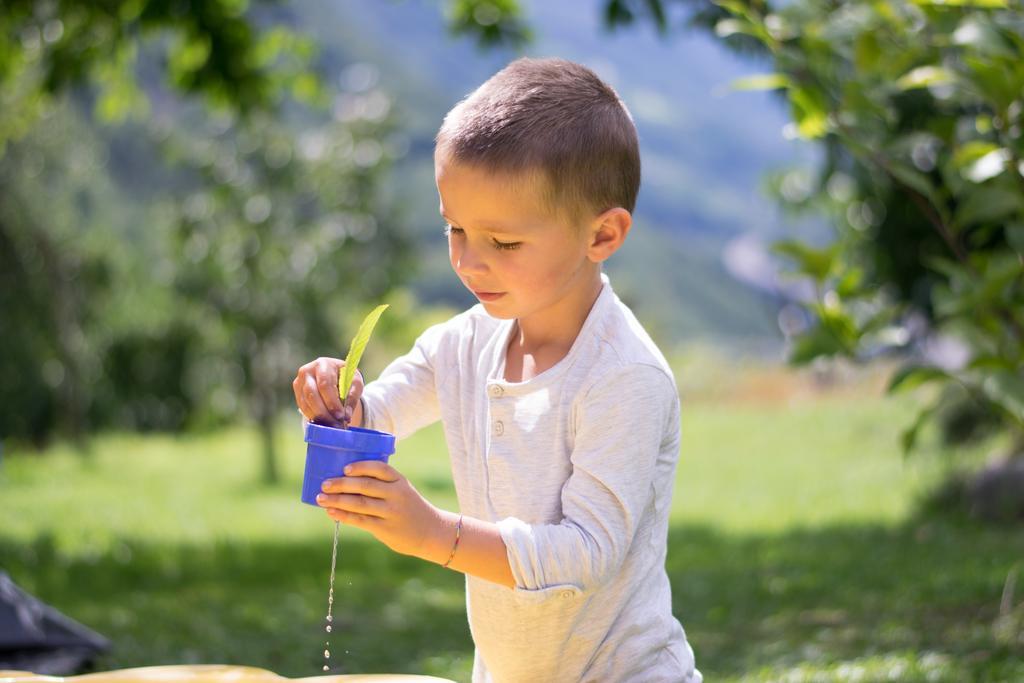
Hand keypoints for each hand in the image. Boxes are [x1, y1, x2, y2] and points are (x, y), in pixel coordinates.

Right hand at [293, 357, 363, 427]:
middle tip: (335, 423)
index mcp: (324, 364)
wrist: (335, 374)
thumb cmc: (346, 378)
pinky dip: (313, 416)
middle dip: (324, 411)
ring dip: (318, 416)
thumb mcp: (355, 383)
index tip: (341, 415)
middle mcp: (308, 370)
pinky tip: (323, 422)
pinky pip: (302, 406)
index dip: (332, 402)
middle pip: (312, 394)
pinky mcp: (297, 390)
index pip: (325, 384)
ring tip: (331, 424)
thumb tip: (346, 415)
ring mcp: (300, 380)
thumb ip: (352, 397)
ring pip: (305, 402)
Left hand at [316, 460, 443, 560]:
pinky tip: (332, 513)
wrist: (431, 531)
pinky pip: (361, 520)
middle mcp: (396, 495)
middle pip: (365, 486)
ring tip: (321, 498)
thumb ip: (382, 485)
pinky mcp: (386, 528)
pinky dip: (344, 516)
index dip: (361, 467)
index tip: (345, 468)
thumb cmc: (409, 508)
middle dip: (342, 484)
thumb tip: (346, 482)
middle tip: (324, 484)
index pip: (380, 469)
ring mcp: (391, 512)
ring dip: (338, 500)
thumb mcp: (402, 491)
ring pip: (360, 503)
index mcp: (400, 481)